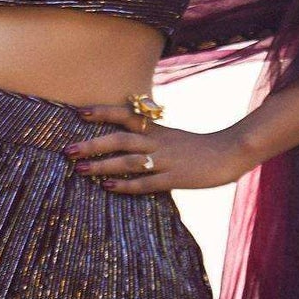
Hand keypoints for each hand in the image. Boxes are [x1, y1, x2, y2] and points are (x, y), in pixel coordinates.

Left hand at [63, 103, 252, 194]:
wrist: (231, 152)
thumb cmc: (201, 147)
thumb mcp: (174, 136)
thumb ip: (151, 137)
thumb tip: (127, 138)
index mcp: (158, 129)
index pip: (125, 115)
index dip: (102, 112)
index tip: (78, 112)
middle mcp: (158, 142)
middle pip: (119, 139)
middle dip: (92, 144)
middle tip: (67, 150)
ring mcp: (166, 160)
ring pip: (128, 160)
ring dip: (101, 165)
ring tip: (79, 170)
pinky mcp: (176, 178)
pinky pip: (146, 182)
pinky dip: (126, 185)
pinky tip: (108, 187)